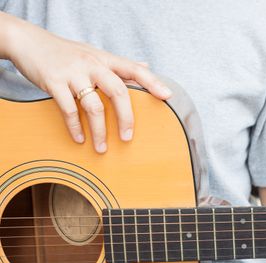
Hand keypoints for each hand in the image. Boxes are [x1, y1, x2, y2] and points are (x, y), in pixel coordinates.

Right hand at [4, 14, 171, 152]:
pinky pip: (69, 109)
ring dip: (99, 131)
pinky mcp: (54, 82)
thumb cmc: (67, 51)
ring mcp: (73, 73)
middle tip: (128, 138)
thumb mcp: (96, 52)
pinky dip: (75, 127)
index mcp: (105, 59)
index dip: (153, 82)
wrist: (29, 41)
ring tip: (102, 148)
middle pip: (118, 92)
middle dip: (126, 118)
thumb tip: (146, 65)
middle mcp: (92, 64)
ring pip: (94, 106)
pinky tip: (80, 139)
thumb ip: (120, 63)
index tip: (167, 96)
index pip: (134, 70)